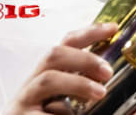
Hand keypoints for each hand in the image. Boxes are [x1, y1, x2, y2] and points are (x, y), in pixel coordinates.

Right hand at [3, 23, 117, 114]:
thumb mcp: (62, 103)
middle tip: (108, 71)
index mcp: (45, 78)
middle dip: (84, 58)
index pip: (65, 45)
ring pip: (47, 80)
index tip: (112, 28)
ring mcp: (23, 103)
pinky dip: (62, 112)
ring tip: (99, 93)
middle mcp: (31, 87)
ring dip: (77, 82)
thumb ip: (79, 90)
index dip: (89, 33)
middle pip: (52, 55)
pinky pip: (43, 112)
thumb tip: (107, 80)